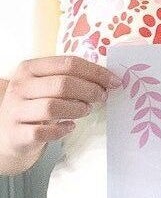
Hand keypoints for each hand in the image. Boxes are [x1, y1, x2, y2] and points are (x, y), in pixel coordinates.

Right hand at [1, 56, 118, 167]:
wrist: (9, 133)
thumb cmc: (37, 103)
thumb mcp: (47, 84)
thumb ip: (72, 77)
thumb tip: (109, 78)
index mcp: (29, 68)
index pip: (68, 63)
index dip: (96, 72)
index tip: (114, 81)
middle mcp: (19, 87)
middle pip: (63, 84)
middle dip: (90, 90)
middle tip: (102, 97)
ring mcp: (15, 111)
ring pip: (52, 107)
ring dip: (77, 109)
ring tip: (86, 110)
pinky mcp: (16, 134)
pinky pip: (42, 132)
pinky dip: (61, 130)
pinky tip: (69, 127)